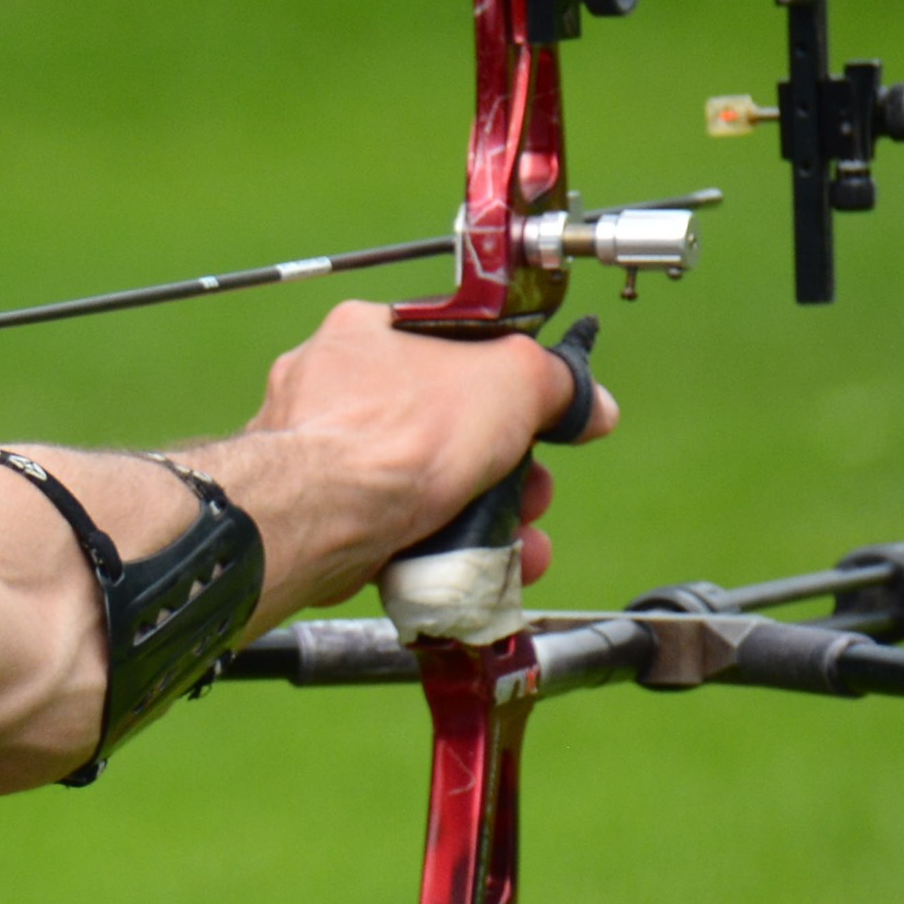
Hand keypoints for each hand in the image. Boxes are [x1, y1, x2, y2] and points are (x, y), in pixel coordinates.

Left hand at [232, 300, 617, 612]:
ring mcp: (314, 457)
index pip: (450, 350)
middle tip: (534, 496)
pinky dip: (435, 551)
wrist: (324, 516)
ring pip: (418, 485)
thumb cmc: (399, 433)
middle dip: (505, 470)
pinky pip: (388, 530)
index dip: (506, 389)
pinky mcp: (313, 517)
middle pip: (441, 427)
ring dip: (481, 518)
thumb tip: (590, 404)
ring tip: (520, 547)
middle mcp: (328, 388)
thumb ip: (557, 383)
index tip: (539, 422)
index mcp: (366, 332)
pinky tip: (473, 571)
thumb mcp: (513, 380)